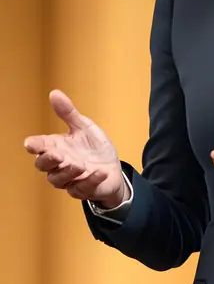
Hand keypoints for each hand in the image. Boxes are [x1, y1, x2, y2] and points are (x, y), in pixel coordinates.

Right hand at [23, 90, 124, 206]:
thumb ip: (69, 113)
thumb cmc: (93, 149)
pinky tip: (100, 172)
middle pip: (44, 165)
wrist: (113, 170)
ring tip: (80, 164)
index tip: (31, 143)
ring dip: (68, 172)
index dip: (34, 145)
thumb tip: (54, 93)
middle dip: (48, 160)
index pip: (39, 147)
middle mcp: (59, 164)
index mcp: (56, 147)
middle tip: (57, 154)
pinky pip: (83, 188)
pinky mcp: (83, 190)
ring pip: (59, 180)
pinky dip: (91, 180)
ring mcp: (69, 180)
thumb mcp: (84, 127)